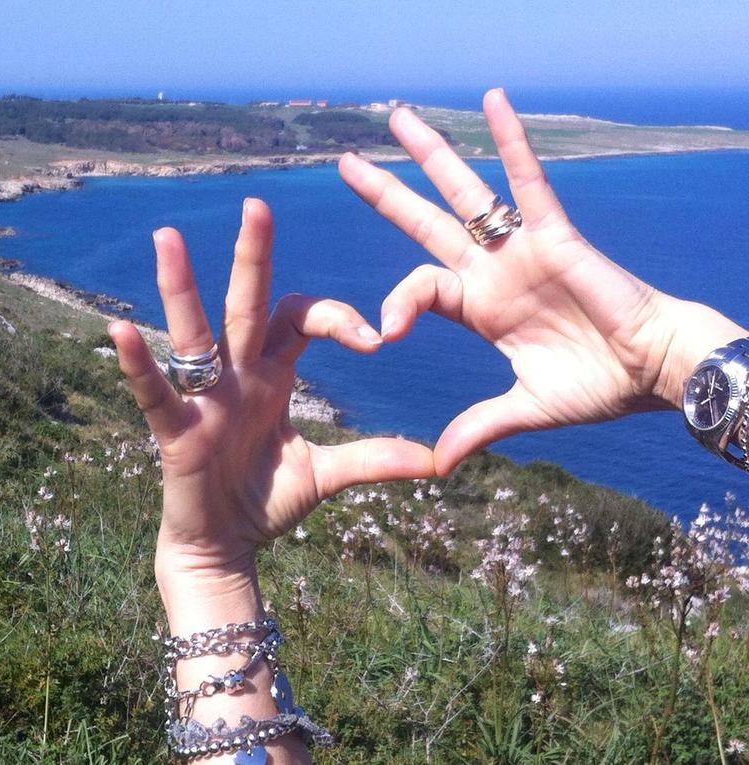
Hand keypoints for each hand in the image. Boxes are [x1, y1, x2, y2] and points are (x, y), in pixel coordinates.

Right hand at [109, 199, 433, 587]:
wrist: (225, 545)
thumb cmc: (267, 502)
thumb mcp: (326, 476)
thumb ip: (374, 460)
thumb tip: (438, 461)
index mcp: (273, 374)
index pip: (300, 319)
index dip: (335, 316)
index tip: (374, 339)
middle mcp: (237, 375)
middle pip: (245, 305)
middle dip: (251, 258)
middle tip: (258, 205)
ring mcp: (203, 398)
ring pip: (193, 333)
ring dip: (180, 287)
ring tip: (168, 237)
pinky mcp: (176, 430)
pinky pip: (155, 391)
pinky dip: (139, 363)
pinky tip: (121, 330)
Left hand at [340, 88, 745, 475]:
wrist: (653, 372)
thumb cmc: (598, 387)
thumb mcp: (525, 408)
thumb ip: (479, 426)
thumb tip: (437, 464)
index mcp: (479, 307)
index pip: (420, 288)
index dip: (397, 303)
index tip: (382, 332)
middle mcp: (492, 270)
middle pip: (427, 223)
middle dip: (388, 194)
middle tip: (345, 164)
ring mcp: (520, 248)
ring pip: (466, 193)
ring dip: (432, 155)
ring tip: (397, 118)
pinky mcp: (556, 235)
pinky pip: (529, 182)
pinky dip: (511, 142)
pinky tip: (492, 102)